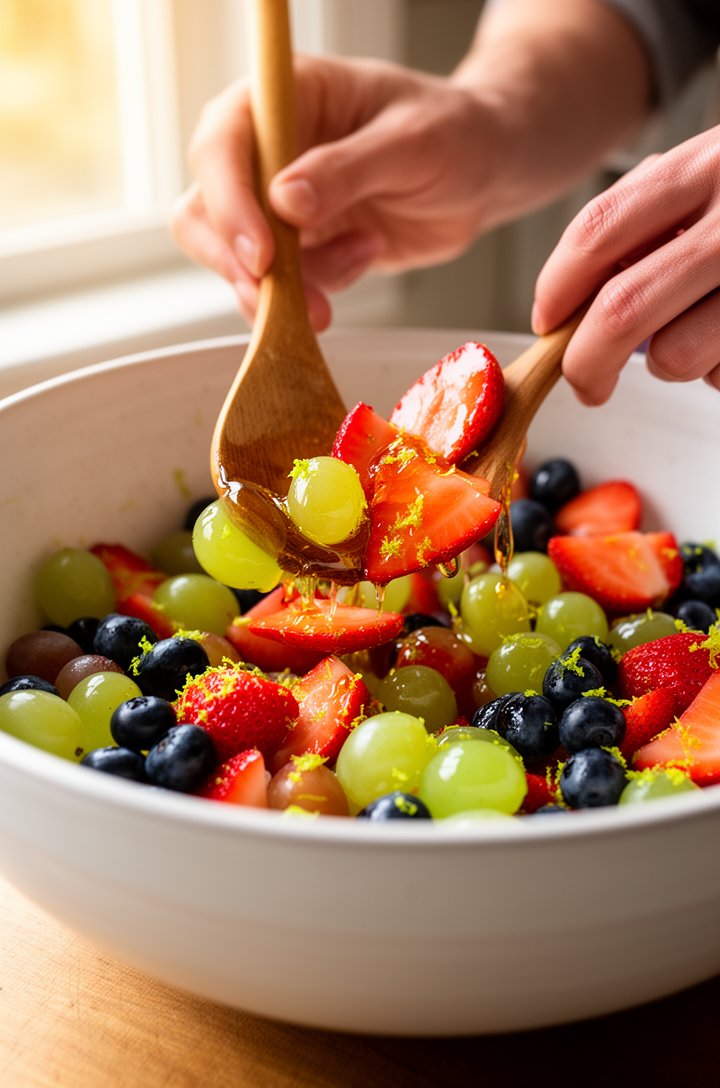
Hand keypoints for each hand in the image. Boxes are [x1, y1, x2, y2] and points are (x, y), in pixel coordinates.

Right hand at [170, 55, 493, 328]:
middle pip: (203, 212)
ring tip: (362, 256)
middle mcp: (267, 152)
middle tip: (287, 296)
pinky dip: (315, 292)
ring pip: (236, 261)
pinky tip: (365, 255)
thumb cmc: (455, 134)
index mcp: (285, 98)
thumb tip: (285, 202)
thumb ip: (348, 169)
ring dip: (287, 286)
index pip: (222, 145)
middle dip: (239, 262)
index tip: (263, 255)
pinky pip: (279, 288)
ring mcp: (277, 206)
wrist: (483, 173)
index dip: (229, 202)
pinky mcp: (299, 250)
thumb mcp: (412, 142)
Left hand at [532, 125, 719, 402]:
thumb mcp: (710, 176)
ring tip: (700, 335)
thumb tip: (567, 305)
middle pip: (623, 309)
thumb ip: (645, 220)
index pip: (597, 233)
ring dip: (670, 365)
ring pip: (674, 357)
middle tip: (586, 383)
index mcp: (705, 166)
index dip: (555, 290)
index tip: (546, 323)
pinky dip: (718, 372)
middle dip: (586, 363)